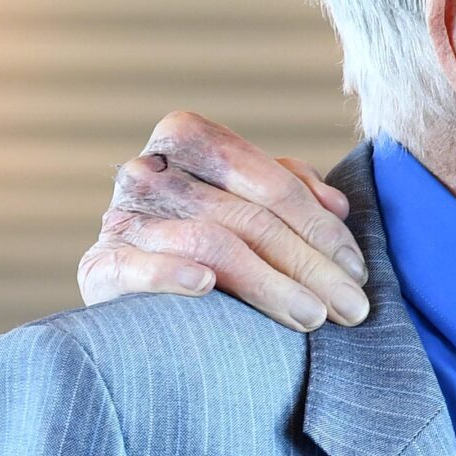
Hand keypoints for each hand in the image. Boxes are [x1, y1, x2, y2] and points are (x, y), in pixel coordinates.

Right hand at [77, 111, 370, 330]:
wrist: (137, 289)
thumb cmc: (214, 238)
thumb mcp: (253, 202)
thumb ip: (292, 190)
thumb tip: (337, 206)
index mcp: (188, 137)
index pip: (270, 182)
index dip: (321, 228)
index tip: (357, 270)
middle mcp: (149, 169)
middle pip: (249, 218)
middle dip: (310, 266)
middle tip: (351, 307)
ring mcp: (121, 216)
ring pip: (212, 243)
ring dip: (270, 285)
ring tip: (314, 318)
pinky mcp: (98, 266)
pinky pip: (135, 267)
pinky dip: (170, 273)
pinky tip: (205, 289)